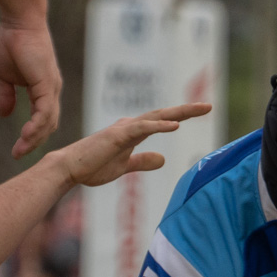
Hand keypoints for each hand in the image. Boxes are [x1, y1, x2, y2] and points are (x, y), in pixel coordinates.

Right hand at [0, 19, 63, 156]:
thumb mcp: (4, 76)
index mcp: (43, 90)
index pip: (42, 119)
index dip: (31, 135)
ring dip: (34, 138)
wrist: (17, 23)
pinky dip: (36, 125)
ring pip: (48, 121)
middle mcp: (52, 91)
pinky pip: (45, 110)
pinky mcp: (47, 83)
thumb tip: (5, 114)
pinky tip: (26, 136)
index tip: (17, 149)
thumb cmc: (12, 44)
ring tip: (20, 151)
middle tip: (18, 155)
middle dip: (33, 142)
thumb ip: (6, 95)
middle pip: (48, 125)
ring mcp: (51, 87)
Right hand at [48, 103, 211, 187]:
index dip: (181, 116)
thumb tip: (163, 158)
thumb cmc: (92, 167)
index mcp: (133, 132)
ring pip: (156, 116)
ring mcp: (124, 129)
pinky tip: (176, 125)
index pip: (162, 121)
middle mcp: (130, 126)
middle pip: (164, 114)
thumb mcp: (125, 166)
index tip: (201, 111)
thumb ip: (143, 161)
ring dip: (179, 113)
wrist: (68, 170)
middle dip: (186, 110)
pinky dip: (159, 125)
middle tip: (208, 106)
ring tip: (200, 109)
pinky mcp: (117, 135)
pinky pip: (142, 128)